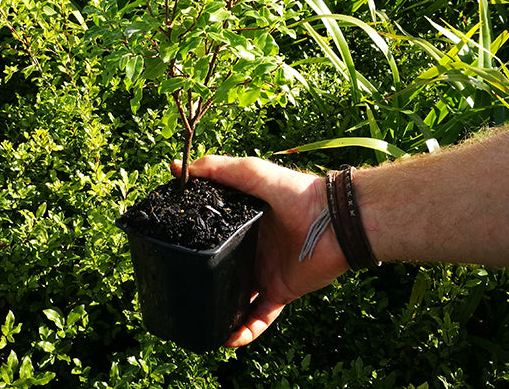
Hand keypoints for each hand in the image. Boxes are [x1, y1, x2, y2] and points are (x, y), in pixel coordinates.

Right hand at [171, 155, 347, 345]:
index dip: (197, 243)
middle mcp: (253, 249)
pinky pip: (259, 317)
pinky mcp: (280, 292)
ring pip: (237, 299)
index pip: (215, 235)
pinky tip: (228, 340)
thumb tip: (177, 168)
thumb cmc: (296, 192)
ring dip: (221, 312)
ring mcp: (266, 272)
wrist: (336, 220)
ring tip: (200, 323)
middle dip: (206, 282)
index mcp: (245, 223)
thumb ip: (217, 169)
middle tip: (180, 291)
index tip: (172, 249)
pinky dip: (245, 331)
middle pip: (223, 270)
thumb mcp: (251, 173)